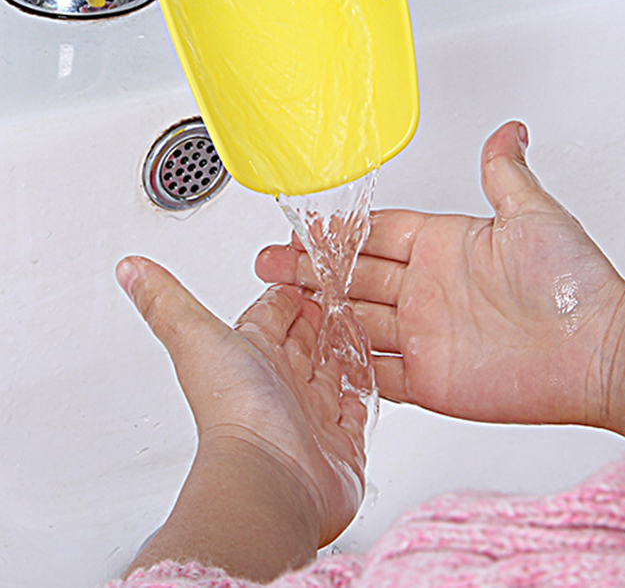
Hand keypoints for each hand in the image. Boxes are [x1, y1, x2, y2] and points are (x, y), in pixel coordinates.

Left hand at [116, 258, 367, 547]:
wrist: (272, 480)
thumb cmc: (235, 411)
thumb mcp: (196, 337)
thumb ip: (166, 301)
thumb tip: (129, 270)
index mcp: (251, 357)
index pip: (270, 317)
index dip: (284, 296)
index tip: (298, 271)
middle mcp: (280, 386)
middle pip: (302, 343)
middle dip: (318, 317)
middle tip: (335, 292)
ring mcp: (312, 415)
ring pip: (331, 371)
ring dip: (342, 348)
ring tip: (358, 324)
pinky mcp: (343, 442)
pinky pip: (357, 406)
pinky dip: (363, 389)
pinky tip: (370, 374)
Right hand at [257, 121, 624, 431]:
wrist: (598, 352)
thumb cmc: (575, 283)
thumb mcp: (534, 213)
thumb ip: (505, 173)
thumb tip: (509, 130)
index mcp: (448, 246)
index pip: (380, 233)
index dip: (341, 231)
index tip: (304, 226)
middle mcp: (433, 288)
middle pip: (358, 275)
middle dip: (313, 268)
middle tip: (271, 262)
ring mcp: (429, 334)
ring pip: (359, 320)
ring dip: (320, 312)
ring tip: (277, 304)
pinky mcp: (432, 379)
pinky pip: (376, 373)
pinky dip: (346, 363)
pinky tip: (315, 354)